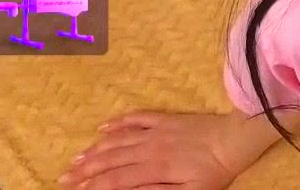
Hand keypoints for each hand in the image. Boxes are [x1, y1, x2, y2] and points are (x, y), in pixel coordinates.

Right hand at [59, 110, 245, 189]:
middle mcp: (149, 147)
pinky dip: (119, 122)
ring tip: (76, 157)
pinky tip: (104, 126)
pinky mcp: (166, 118)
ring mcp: (157, 130)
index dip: (93, 186)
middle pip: (110, 159)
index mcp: (154, 167)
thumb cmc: (214, 171)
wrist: (235, 138)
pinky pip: (137, 117)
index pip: (115, 180)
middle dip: (85, 169)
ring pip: (118, 139)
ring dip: (95, 149)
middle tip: (64, 176)